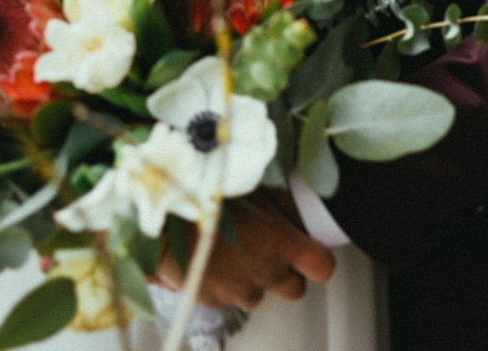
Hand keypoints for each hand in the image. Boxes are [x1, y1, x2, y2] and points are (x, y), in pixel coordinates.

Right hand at [155, 188, 334, 310]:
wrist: (165, 216)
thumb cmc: (209, 193)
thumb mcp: (252, 187)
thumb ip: (279, 203)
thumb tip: (295, 205)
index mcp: (282, 243)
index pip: (322, 267)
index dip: (316, 259)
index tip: (307, 249)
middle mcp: (267, 272)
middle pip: (295, 288)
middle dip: (284, 272)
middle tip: (267, 250)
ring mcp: (241, 290)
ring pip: (258, 292)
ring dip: (251, 276)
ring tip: (230, 248)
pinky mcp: (215, 301)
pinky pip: (227, 297)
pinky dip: (223, 283)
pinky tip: (211, 257)